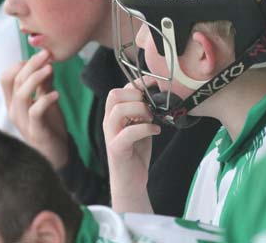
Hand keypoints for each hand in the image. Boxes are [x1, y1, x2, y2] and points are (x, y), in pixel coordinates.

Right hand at [1, 49, 68, 168]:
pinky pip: (35, 112)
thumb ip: (44, 83)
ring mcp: (23, 122)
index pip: (6, 77)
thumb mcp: (46, 99)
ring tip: (50, 68)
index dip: (20, 64)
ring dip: (36, 78)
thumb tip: (47, 62)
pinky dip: (45, 100)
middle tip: (46, 54)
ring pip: (22, 95)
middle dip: (31, 64)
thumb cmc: (49, 124)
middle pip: (15, 81)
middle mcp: (14, 110)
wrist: (56, 154)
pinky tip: (56, 94)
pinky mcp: (36, 131)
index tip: (39, 56)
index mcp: (13, 102)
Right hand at [103, 82, 160, 212]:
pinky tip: (156, 130)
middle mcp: (109, 121)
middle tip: (150, 106)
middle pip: (114, 95)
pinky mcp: (117, 149)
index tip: (154, 85)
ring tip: (152, 118)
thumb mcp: (140, 126)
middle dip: (135, 95)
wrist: (130, 181)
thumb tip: (156, 95)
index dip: (137, 84)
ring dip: (140, 110)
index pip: (120, 90)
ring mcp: (111, 135)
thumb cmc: (135, 152)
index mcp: (114, 114)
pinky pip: (128, 133)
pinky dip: (145, 128)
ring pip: (118, 110)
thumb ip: (142, 111)